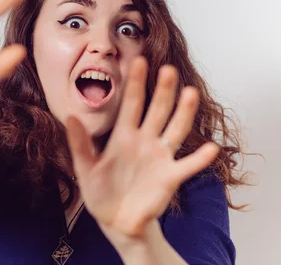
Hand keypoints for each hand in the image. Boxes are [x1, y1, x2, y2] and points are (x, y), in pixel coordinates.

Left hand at [64, 56, 219, 240]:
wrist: (116, 221)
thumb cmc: (100, 192)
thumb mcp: (85, 168)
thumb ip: (80, 143)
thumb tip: (70, 117)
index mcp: (123, 136)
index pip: (131, 104)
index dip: (135, 83)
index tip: (140, 60)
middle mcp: (144, 141)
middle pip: (157, 111)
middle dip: (162, 90)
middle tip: (168, 69)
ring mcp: (160, 157)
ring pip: (175, 130)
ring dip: (184, 113)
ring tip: (190, 93)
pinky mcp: (170, 177)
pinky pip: (188, 165)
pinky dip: (199, 158)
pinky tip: (210, 148)